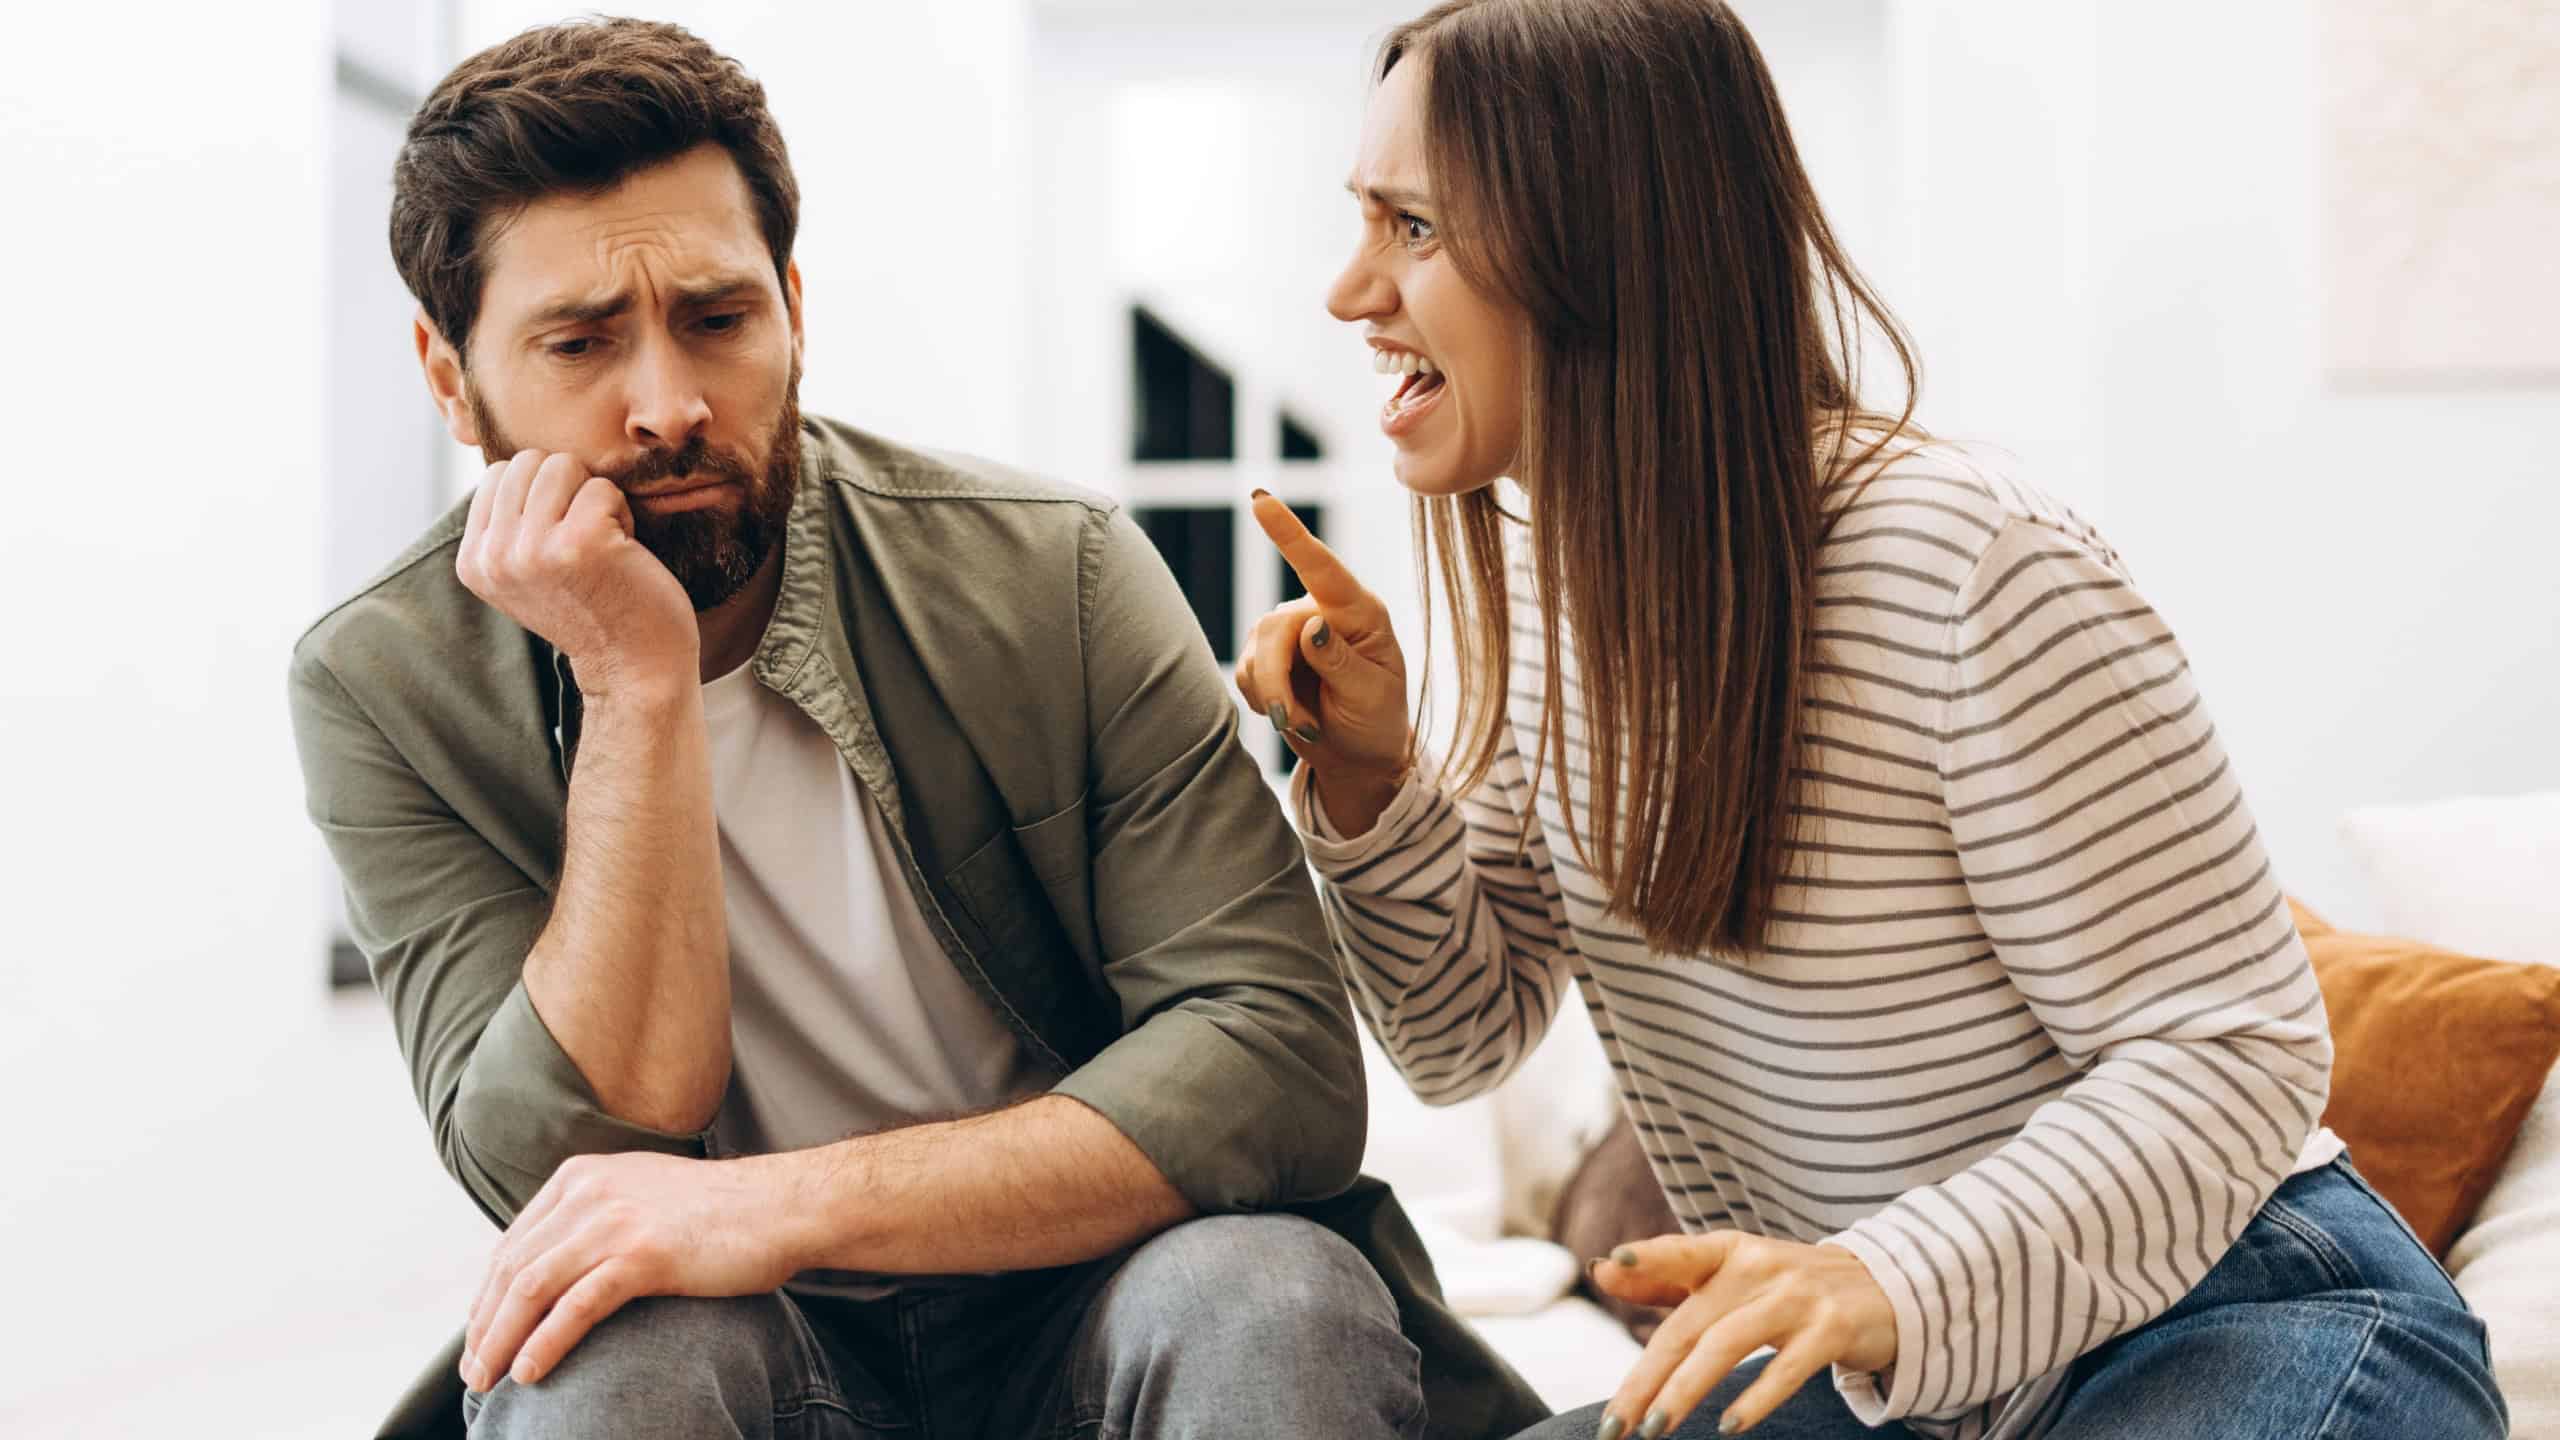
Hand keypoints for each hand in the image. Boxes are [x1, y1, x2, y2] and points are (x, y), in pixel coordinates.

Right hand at [455, 449, 697, 696]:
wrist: (633, 667)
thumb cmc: (591, 606)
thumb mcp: (526, 571)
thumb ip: (507, 524)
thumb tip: (510, 461)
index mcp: (474, 561)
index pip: (498, 474)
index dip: (542, 494)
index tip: (560, 542)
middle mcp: (494, 557)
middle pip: (529, 462)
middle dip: (568, 489)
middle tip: (586, 541)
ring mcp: (533, 549)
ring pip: (563, 465)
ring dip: (594, 498)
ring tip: (602, 544)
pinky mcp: (578, 542)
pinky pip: (602, 487)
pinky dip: (622, 513)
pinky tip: (623, 553)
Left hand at [459, 1152, 808, 1393]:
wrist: (780, 1206)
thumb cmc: (718, 1212)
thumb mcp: (640, 1195)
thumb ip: (595, 1216)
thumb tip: (555, 1264)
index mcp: (581, 1176)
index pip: (512, 1243)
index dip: (486, 1297)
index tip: (479, 1336)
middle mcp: (589, 1192)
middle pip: (512, 1268)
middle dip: (483, 1326)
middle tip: (472, 1373)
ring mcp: (614, 1222)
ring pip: (532, 1289)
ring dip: (501, 1341)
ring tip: (488, 1380)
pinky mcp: (642, 1255)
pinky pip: (576, 1306)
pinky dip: (546, 1343)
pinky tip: (530, 1371)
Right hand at [1235, 491, 1411, 828]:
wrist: (1359, 756)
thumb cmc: (1377, 720)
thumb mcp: (1371, 694)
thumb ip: (1340, 661)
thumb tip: (1308, 625)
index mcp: (1360, 610)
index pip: (1322, 566)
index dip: (1288, 533)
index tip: (1260, 500)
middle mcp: (1322, 611)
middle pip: (1274, 629)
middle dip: (1275, 681)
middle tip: (1290, 722)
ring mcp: (1291, 632)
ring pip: (1255, 653)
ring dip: (1272, 697)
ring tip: (1306, 726)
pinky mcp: (1267, 656)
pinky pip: (1244, 672)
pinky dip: (1263, 700)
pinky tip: (1290, 714)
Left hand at [1589, 1231, 1896, 1436]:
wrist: (1885, 1287)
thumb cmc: (1787, 1288)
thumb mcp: (1729, 1274)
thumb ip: (1667, 1277)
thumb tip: (1602, 1270)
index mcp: (1728, 1252)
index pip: (1680, 1252)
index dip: (1646, 1257)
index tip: (1609, 1267)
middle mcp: (1759, 1267)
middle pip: (1689, 1324)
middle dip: (1646, 1378)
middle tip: (1615, 1424)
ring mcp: (1797, 1297)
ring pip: (1727, 1344)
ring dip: (1685, 1390)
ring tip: (1654, 1428)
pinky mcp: (1832, 1329)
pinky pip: (1787, 1367)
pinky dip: (1756, 1398)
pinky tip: (1728, 1425)